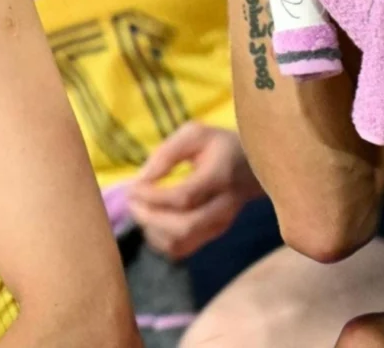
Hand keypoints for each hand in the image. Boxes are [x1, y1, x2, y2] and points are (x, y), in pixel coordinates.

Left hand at [126, 123, 262, 260]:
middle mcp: (223, 208)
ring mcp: (219, 226)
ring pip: (180, 243)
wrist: (252, 167)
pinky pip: (180, 249)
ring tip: (140, 209)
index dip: (153, 196)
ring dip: (152, 230)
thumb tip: (141, 179)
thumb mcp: (194, 134)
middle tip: (132, 202)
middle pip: (183, 227)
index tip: (132, 187)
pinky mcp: (211, 237)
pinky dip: (159, 240)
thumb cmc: (219, 146)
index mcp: (220, 177)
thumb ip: (166, 154)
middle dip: (150, 217)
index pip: (184, 197)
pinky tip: (152, 221)